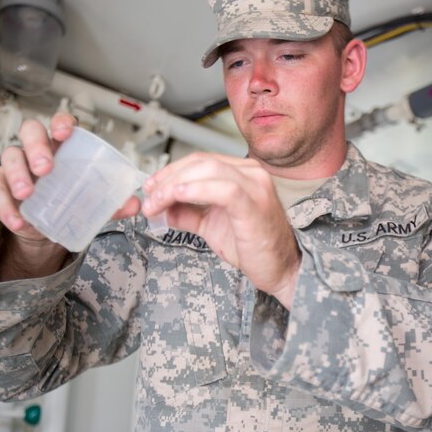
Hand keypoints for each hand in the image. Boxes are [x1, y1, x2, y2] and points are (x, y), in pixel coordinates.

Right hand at [0, 113, 139, 241]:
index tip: (65, 132)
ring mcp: (18, 167)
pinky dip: (5, 205)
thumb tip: (134, 203)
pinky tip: (18, 219)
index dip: (62, 122)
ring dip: (18, 175)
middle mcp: (38, 151)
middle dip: (37, 146)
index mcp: (63, 148)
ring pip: (10, 157)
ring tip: (28, 194)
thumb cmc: (70, 201)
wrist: (49, 228)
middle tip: (46, 168)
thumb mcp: (93, 202)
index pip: (61, 123)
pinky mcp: (2, 186)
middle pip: (31, 132)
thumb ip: (114, 202)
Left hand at [142, 153, 301, 308]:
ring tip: (156, 202)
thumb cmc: (255, 248)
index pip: (200, 161)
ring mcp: (256, 187)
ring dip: (175, 184)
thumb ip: (188, 214)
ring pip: (208, 170)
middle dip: (168, 177)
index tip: (151, 187)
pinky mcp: (255, 204)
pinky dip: (195, 190)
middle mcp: (252, 174)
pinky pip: (222, 188)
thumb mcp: (212, 226)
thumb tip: (162, 207)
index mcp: (243, 174)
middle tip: (149, 197)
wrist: (282, 270)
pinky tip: (177, 198)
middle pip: (201, 161)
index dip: (171, 171)